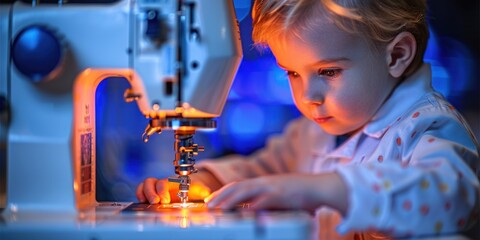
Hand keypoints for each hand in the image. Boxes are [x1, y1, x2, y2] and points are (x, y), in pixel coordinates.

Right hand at [135, 177, 210, 203]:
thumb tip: (206, 191)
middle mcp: (162, 183)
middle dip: (152, 192)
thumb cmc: (193, 189)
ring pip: (144, 184)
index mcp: (173, 182)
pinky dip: (139, 194)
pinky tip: (143, 201)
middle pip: (150, 182)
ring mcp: (155, 188)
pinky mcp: (150, 194)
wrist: (189, 189)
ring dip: (144, 193)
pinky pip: (140, 190)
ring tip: (149, 203)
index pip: (164, 182)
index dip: (162, 190)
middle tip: (157, 202)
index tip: (165, 200)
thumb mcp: (199, 190)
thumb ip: (202, 190)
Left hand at [205, 173, 348, 213]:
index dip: (223, 192)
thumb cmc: (303, 194)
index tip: (212, 200)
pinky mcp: (281, 195)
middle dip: (220, 196)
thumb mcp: (281, 196)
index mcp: (264, 183)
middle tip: (208, 206)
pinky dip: (252, 207)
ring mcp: (272, 187)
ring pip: (245, 192)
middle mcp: (265, 183)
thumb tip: (256, 211)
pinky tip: (244, 214)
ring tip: (218, 209)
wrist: (321, 187)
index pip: (238, 185)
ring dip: (229, 200)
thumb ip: (268, 202)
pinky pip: (263, 201)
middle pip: (237, 187)